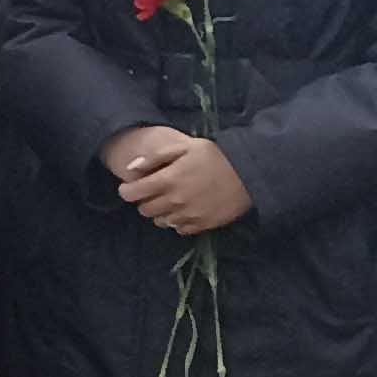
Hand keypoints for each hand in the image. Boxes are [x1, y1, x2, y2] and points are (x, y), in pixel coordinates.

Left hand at [110, 131, 252, 235]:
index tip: (131, 186)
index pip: (131, 194)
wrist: (249, 173)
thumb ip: (156, 156)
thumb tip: (131, 169)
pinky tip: (185, 210)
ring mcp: (188, 215)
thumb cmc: (216, 156)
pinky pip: (179, 229)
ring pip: (160, 222)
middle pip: (144, 210)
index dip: (127, 190)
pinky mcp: (202, 225)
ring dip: (160, 212)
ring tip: (171, 200)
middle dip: (144, 201)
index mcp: (167, 180)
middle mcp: (174, 201)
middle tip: (154, 192)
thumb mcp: (185, 147)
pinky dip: (177, 221)